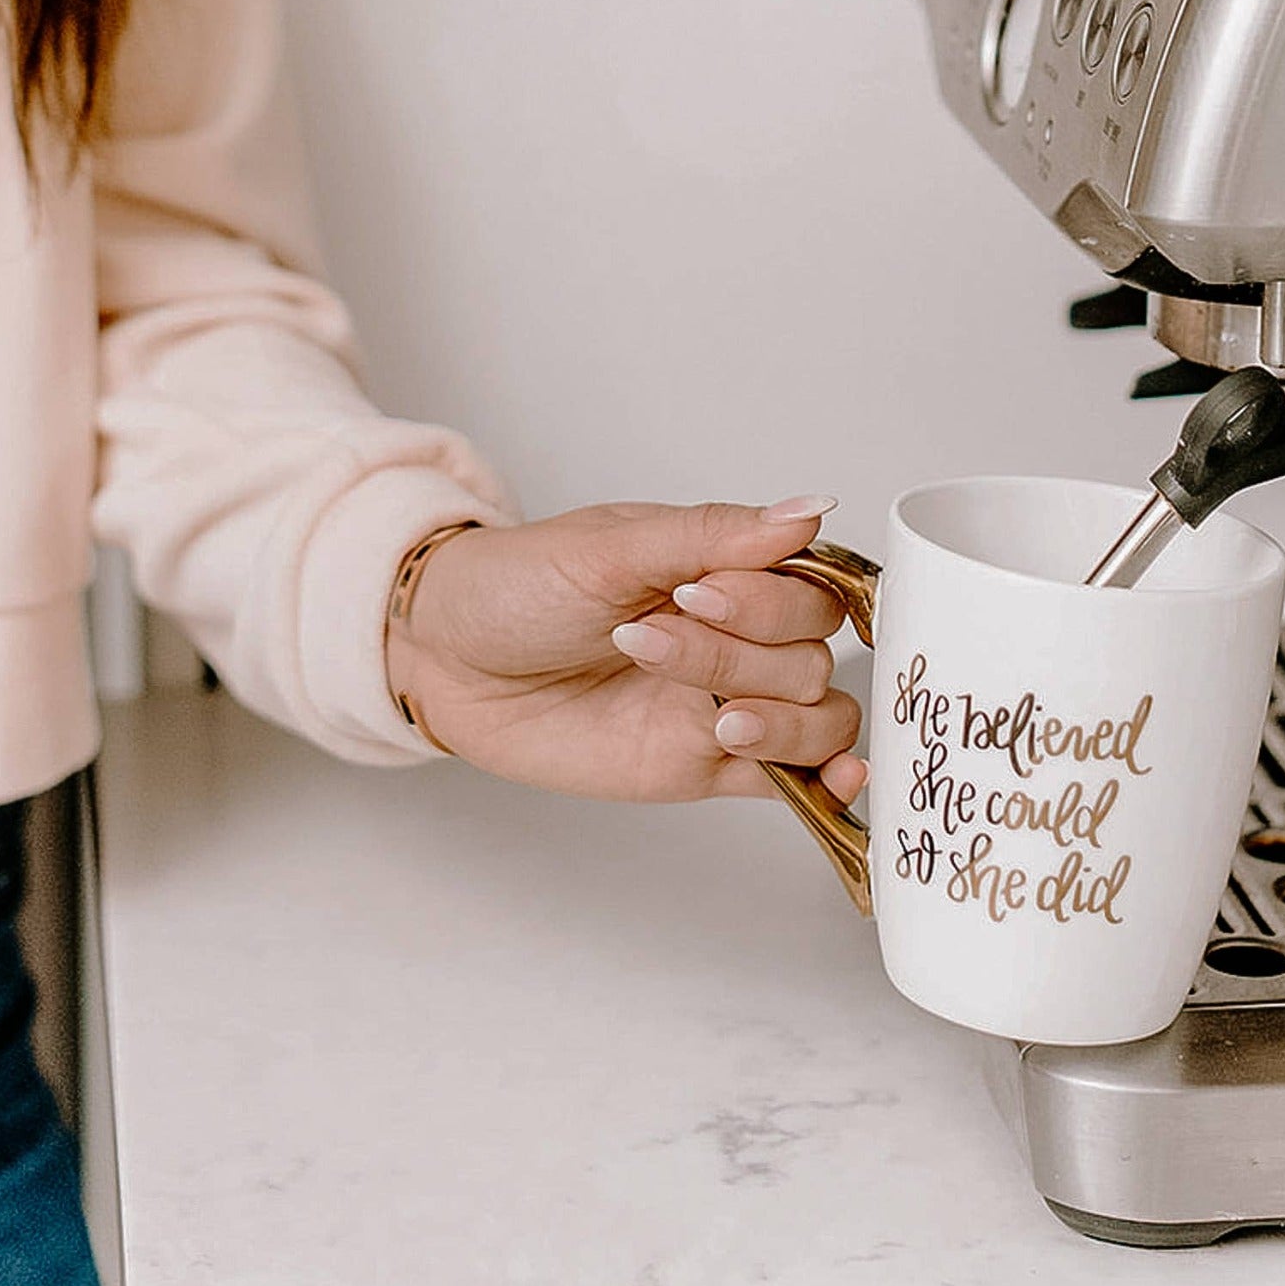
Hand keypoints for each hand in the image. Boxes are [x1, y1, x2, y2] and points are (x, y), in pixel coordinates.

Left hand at [384, 497, 866, 803]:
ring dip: (778, 719)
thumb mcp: (609, 547)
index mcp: (727, 569)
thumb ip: (712, 535)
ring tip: (713, 719)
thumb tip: (809, 507)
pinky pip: (789, 777)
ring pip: (815, 716)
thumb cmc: (517, 586)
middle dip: (742, 656)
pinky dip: (823, 778)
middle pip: (811, 656)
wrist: (447, 659)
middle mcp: (737, 636)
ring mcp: (724, 702)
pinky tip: (837, 777)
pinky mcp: (702, 765)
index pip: (809, 588)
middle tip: (651, 643)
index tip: (696, 594)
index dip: (769, 602)